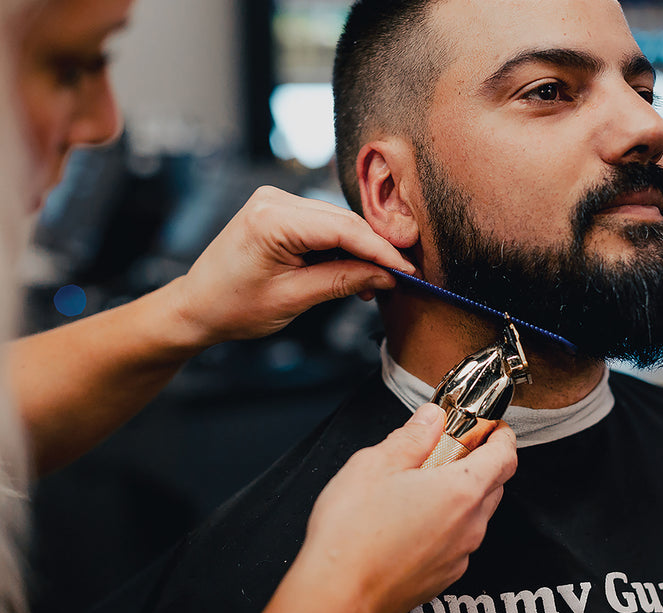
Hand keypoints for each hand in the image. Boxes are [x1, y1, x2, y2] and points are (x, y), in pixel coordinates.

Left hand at [166, 185, 413, 346]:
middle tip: (400, 278)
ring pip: (336, 222)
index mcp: (271, 219)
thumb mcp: (294, 299)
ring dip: (359, 250)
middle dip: (374, 250)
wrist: (197, 306)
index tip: (407, 270)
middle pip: (343, 221)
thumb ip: (343, 281)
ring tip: (375, 283)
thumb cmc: (232, 306)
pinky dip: (341, 247)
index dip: (381, 251)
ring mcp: (275, 202)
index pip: (343, 229)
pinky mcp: (278, 210)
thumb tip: (385, 274)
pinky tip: (352, 271)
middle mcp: (273, 200)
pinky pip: (322, 225)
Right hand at [295, 404, 517, 612]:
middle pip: (494, 485)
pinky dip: (446, 526)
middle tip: (449, 450)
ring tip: (422, 486)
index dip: (502, 437)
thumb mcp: (376, 464)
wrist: (336, 599)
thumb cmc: (352, 533)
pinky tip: (412, 521)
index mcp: (461, 491)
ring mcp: (459, 556)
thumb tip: (432, 418)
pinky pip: (457, 543)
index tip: (491, 427)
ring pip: (475, 516)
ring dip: (461, 496)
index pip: (506, 457)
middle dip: (480, 463)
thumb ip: (412, 436)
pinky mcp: (443, 578)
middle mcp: (470, 526)